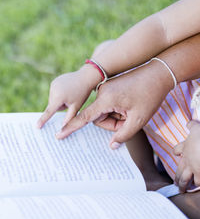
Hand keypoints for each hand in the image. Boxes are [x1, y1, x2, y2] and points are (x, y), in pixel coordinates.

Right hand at [37, 66, 100, 128]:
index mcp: (59, 97)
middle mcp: (53, 90)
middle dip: (60, 106)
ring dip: (59, 101)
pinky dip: (59, 94)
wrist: (86, 77)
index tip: (37, 126)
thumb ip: (69, 118)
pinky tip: (67, 90)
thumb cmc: (82, 93)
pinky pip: (54, 93)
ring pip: (53, 100)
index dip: (43, 120)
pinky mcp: (54, 82)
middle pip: (52, 106)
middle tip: (71, 101)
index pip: (49, 111)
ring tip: (70, 95)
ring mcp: (53, 85)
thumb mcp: (76, 107)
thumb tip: (63, 130)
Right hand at [55, 59, 173, 147]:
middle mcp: (101, 93)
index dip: (71, 128)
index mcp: (106, 99)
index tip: (58, 135)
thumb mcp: (140, 120)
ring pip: (102, 112)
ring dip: (115, 116)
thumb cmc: (150, 95)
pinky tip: (129, 104)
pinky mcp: (107, 88)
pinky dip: (116, 109)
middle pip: (97, 118)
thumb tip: (112, 146)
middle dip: (112, 122)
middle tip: (130, 119)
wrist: (158, 72)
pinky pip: (106, 105)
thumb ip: (124, 135)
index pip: (84, 117)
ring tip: (131, 110)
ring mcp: (104, 89)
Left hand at [173, 120, 199, 192]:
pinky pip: (198, 182)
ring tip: (182, 189)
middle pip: (179, 170)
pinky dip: (198, 186)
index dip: (178, 151)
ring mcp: (193, 169)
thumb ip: (192, 126)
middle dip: (177, 177)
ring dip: (184, 185)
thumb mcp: (197, 128)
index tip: (177, 153)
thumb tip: (189, 123)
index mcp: (186, 147)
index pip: (177, 150)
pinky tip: (196, 189)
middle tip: (175, 183)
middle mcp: (187, 160)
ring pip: (185, 179)